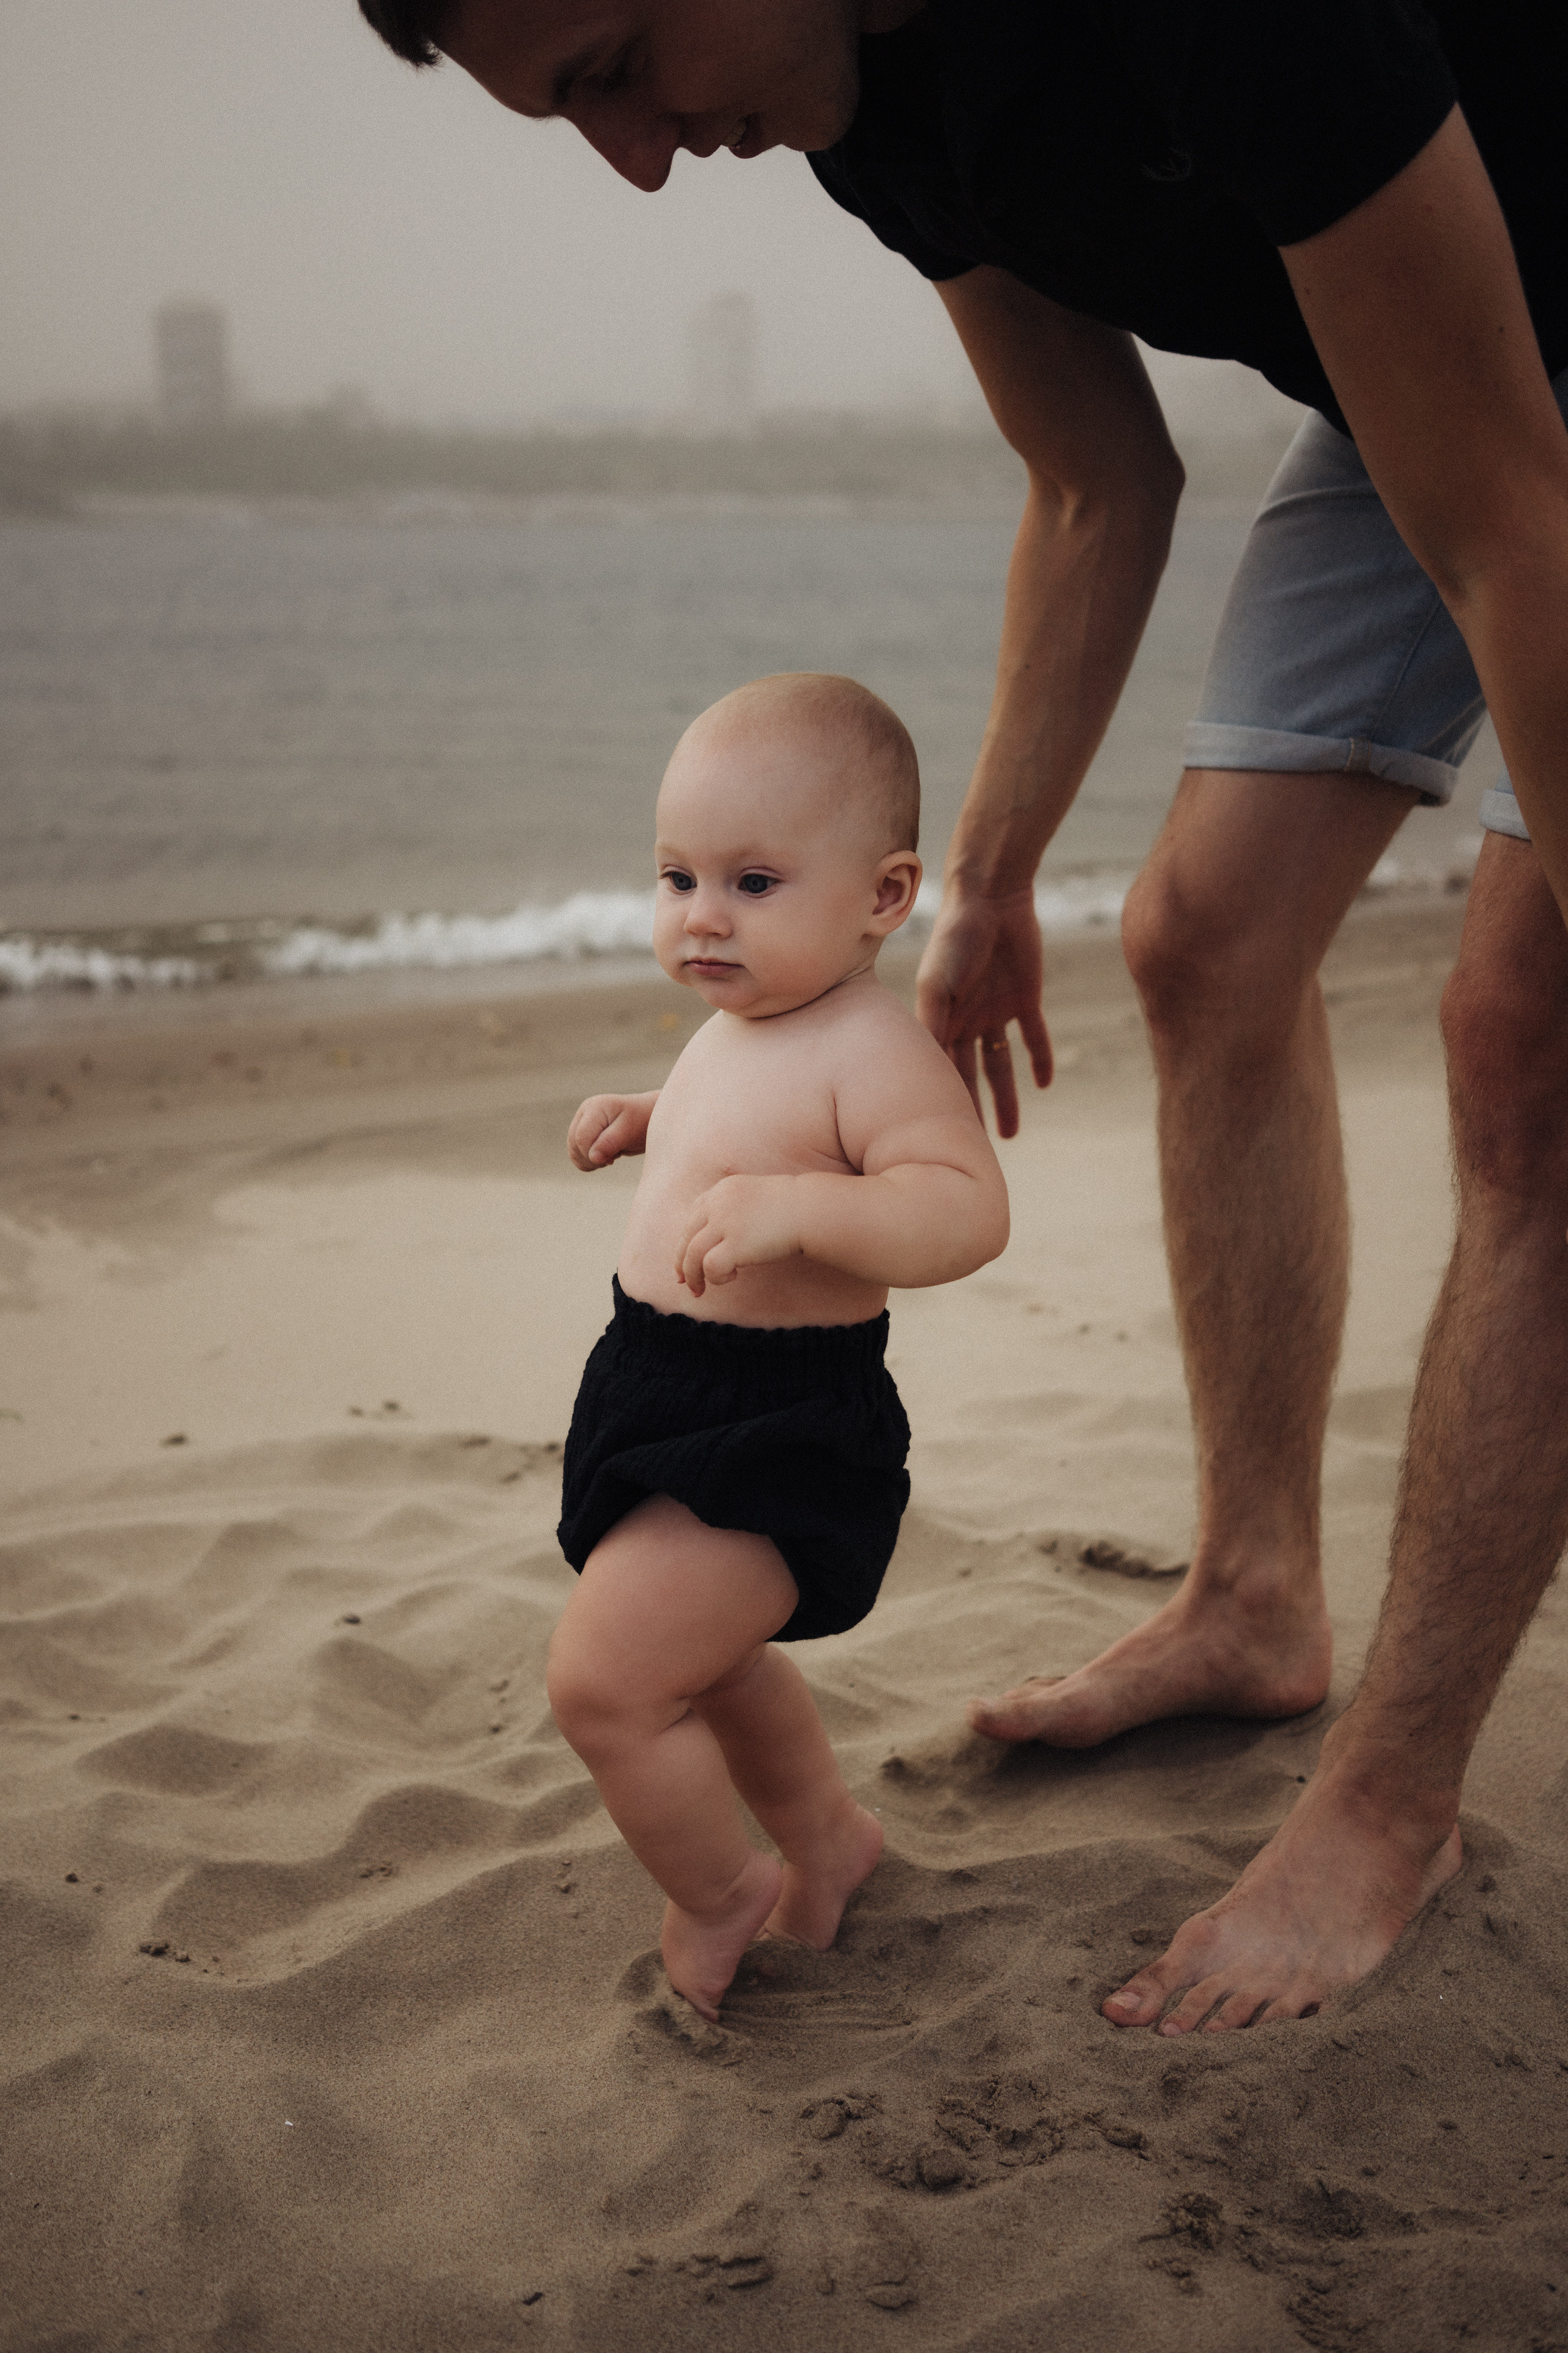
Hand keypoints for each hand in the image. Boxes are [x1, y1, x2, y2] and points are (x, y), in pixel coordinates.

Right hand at [568, 1093, 653, 1169]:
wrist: (650, 1119)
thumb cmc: (644, 1121)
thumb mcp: (630, 1131)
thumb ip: (610, 1142)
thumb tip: (593, 1157)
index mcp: (594, 1107)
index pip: (581, 1138)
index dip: (593, 1154)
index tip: (614, 1157)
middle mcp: (584, 1113)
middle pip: (574, 1145)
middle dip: (592, 1158)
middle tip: (615, 1156)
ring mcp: (582, 1123)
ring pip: (573, 1151)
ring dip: (592, 1160)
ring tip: (612, 1154)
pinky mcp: (584, 1134)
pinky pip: (577, 1154)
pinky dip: (591, 1161)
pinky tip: (607, 1155)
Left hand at [677, 1175, 802, 1295]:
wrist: (810, 1209)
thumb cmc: (793, 1207)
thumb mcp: (756, 1196)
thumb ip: (736, 1209)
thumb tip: (723, 1238)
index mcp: (722, 1190)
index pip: (692, 1217)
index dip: (685, 1240)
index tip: (685, 1258)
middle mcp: (718, 1204)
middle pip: (687, 1237)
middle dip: (682, 1262)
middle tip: (685, 1282)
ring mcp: (725, 1223)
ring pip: (692, 1254)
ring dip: (693, 1276)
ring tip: (699, 1290)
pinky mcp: (735, 1243)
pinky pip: (710, 1266)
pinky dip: (715, 1277)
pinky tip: (731, 1277)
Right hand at [915, 886, 1052, 1138]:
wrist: (992, 895)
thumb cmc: (956, 936)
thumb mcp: (938, 982)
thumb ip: (934, 1023)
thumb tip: (927, 1069)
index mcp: (940, 1021)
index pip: (942, 1073)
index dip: (944, 1107)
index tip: (944, 1144)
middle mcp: (966, 1021)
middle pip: (970, 1077)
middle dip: (973, 1112)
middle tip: (977, 1153)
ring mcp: (996, 1011)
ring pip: (1001, 1065)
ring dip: (1006, 1098)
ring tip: (1010, 1134)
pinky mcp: (1026, 998)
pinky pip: (1034, 1036)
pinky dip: (1040, 1058)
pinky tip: (1045, 1083)